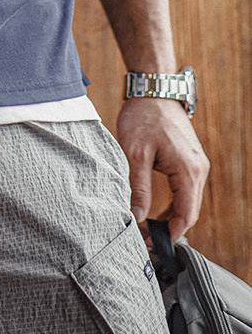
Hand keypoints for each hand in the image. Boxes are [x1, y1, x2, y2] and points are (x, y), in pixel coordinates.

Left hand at [116, 97, 209, 241]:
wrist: (154, 90)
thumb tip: (137, 217)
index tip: (151, 243)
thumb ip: (139, 189)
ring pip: (188, 201)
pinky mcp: (190, 159)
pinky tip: (157, 208)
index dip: (170, 234)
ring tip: (148, 225)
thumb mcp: (135, 155)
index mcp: (188, 171)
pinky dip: (174, 202)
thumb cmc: (144, 117)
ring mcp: (196, 164)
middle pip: (189, 211)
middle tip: (145, 236)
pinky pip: (186, 189)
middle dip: (169, 227)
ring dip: (171, 215)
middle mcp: (198, 170)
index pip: (186, 215)